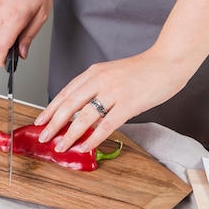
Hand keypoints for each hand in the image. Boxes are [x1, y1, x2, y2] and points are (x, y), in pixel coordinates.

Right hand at [0, 0, 52, 66]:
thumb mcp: (41, 16)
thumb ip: (29, 37)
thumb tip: (21, 54)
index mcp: (13, 17)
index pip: (0, 47)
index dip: (2, 59)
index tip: (6, 65)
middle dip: (4, 49)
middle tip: (17, 48)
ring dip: (2, 37)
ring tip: (17, 28)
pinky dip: (0, 26)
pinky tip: (11, 18)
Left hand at [34, 50, 193, 152]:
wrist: (168, 62)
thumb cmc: (143, 70)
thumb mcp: (112, 73)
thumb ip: (97, 88)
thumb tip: (82, 111)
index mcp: (94, 72)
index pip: (66, 92)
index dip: (50, 109)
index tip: (40, 121)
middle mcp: (100, 80)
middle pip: (69, 105)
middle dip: (53, 123)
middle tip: (43, 137)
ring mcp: (114, 92)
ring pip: (84, 117)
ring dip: (69, 134)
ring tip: (60, 146)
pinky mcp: (128, 104)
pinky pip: (106, 125)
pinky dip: (93, 138)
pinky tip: (85, 146)